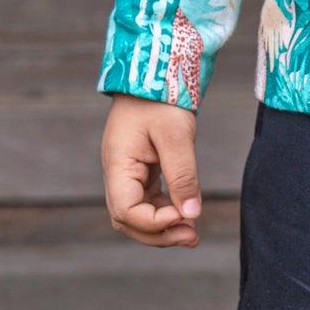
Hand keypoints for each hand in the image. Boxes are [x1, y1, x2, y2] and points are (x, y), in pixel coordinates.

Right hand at [101, 94, 202, 247]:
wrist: (156, 72)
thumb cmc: (162, 97)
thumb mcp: (176, 135)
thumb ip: (183, 175)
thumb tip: (191, 214)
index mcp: (117, 164)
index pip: (126, 211)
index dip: (154, 222)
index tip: (184, 215)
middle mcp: (117, 173)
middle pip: (128, 220)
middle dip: (158, 234)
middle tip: (192, 237)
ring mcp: (127, 173)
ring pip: (137, 215)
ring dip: (163, 228)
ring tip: (192, 234)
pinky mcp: (141, 170)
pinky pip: (148, 201)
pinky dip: (166, 212)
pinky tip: (187, 215)